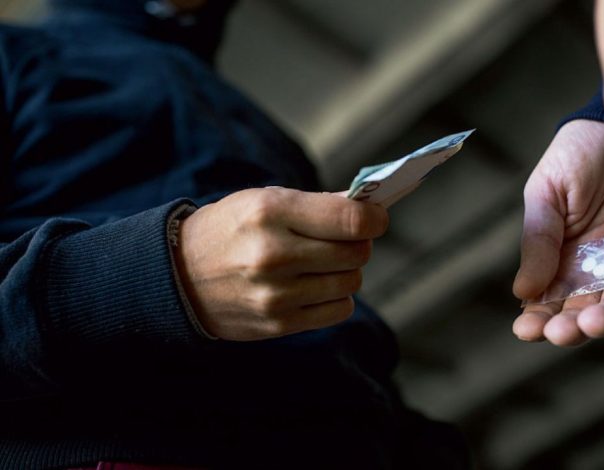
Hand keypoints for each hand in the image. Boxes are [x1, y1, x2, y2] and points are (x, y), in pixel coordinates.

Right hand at [176, 187, 388, 340]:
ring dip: (346, 271)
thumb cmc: (229, 230)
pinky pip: (338, 310)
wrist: (178, 276)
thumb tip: (369, 209)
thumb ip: (318, 205)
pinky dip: (336, 297)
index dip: (375, 219)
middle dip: (359, 243)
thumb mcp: (265, 200)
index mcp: (270, 212)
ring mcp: (276, 294)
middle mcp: (274, 255)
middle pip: (356, 253)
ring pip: (351, 283)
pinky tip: (315, 286)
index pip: (351, 219)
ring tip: (323, 263)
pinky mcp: (278, 323)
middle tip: (346, 238)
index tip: (377, 217)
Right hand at [512, 120, 603, 345]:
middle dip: (571, 329)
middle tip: (561, 331)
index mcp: (560, 257)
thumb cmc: (578, 153)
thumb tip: (522, 292)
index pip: (547, 301)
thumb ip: (538, 240)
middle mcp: (596, 267)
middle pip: (583, 313)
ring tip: (593, 322)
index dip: (537, 321)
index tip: (526, 330)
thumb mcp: (545, 193)